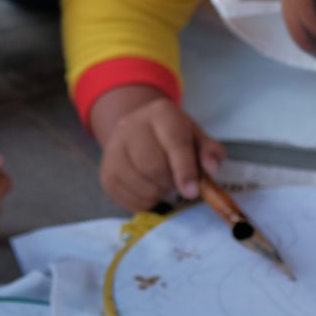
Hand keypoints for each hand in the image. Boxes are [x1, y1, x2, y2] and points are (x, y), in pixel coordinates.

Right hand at [93, 87, 224, 212]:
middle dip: (170, 182)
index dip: (185, 171)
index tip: (192, 192)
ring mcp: (113, 149)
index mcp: (161, 113)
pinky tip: (151, 191)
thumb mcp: (196, 136)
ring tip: (164, 185)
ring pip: (138, 183)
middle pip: (152, 166)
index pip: (174, 143)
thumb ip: (210, 151)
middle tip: (176, 183)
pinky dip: (144, 202)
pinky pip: (126, 197)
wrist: (138, 132)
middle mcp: (131, 126)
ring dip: (157, 193)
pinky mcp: (105, 172)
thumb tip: (211, 168)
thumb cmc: (173, 137)